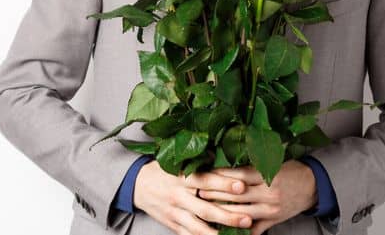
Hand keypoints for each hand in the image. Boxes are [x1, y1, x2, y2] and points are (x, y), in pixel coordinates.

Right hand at [132, 160, 253, 234]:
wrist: (137, 185)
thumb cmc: (163, 171)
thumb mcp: (177, 162)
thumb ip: (200, 163)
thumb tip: (227, 157)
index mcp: (181, 177)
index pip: (205, 180)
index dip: (224, 184)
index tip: (242, 186)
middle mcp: (178, 195)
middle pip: (205, 209)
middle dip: (227, 216)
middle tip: (247, 219)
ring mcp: (175, 212)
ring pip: (198, 227)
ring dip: (218, 234)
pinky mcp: (172, 224)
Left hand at [202, 161, 317, 234]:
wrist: (312, 186)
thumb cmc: (287, 171)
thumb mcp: (271, 164)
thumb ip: (249, 168)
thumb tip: (221, 166)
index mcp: (267, 175)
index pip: (238, 175)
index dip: (219, 176)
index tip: (203, 174)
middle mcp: (269, 193)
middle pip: (236, 195)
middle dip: (215, 193)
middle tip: (197, 192)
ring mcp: (271, 209)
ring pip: (241, 213)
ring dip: (222, 212)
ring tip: (205, 209)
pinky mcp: (272, 221)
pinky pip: (253, 229)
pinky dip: (238, 229)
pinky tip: (223, 227)